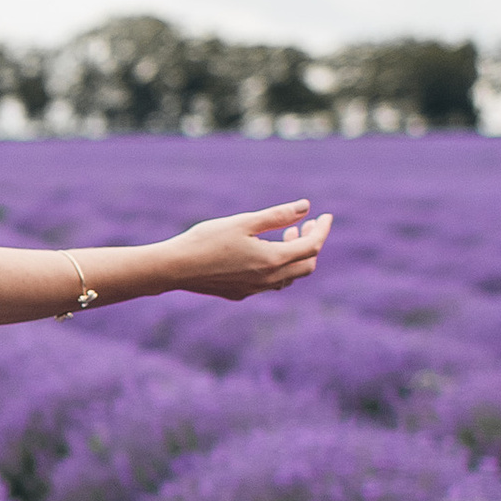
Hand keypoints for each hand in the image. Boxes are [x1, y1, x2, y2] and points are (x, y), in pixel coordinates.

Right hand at [165, 200, 332, 301]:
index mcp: (272, 260)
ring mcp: (254, 290)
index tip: (326, 216)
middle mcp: (268, 279)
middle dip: (311, 243)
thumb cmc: (206, 240)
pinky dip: (279, 268)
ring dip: (294, 257)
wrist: (174, 268)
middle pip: (306, 266)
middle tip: (306, 224)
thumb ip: (277, 215)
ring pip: (289, 278)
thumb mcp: (244, 222)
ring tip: (284, 236)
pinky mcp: (240, 293)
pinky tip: (264, 254)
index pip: (311, 246)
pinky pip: (271, 284)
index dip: (322, 230)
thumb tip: (305, 207)